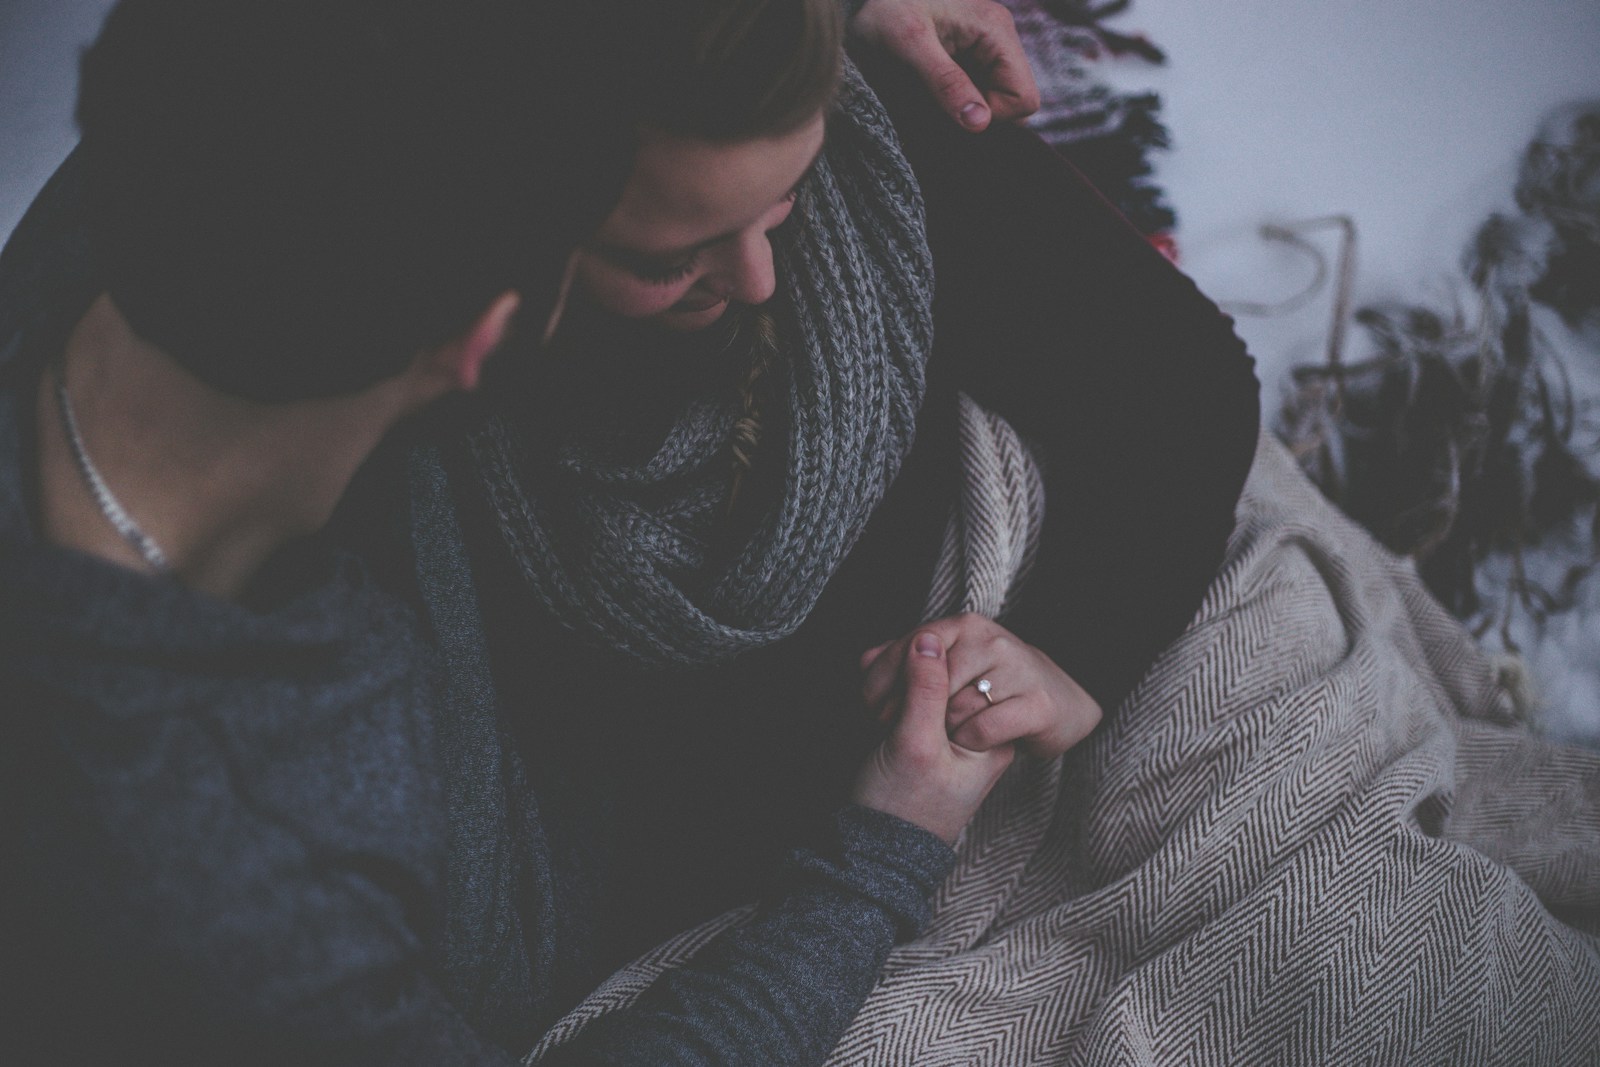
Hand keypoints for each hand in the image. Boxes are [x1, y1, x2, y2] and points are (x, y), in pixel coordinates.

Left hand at [850, 0, 1041, 131]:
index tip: (953, 110)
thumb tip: (980, 123)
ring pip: (995, 99)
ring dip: (965, 107)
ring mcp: (986, 46)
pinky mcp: (969, 54)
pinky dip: (957, 100)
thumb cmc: (885, 9)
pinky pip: (977, 90)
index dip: (993, 116)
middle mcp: (999, 37)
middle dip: (979, 113)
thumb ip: (946, 82)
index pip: (1023, 98)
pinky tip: (931, 90)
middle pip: (1013, 100)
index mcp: (996, 30)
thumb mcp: (909, 45)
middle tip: (938, 103)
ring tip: (930, 94)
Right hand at [851, 631, 1015, 843]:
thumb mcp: (915, 745)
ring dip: (889, 686)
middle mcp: (973, 731)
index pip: (962, 673)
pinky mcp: (917, 733)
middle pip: (942, 673)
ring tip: (873, 721)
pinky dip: (884, 694)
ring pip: (919, 680)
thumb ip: (925, 690)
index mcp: (988, 737)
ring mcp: (944, 732)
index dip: (922, 674)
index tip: (895, 708)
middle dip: (903, 680)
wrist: (873, 850)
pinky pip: (905, 695)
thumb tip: (928, 638)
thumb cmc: (900, 806)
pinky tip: (868, 708)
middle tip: (880, 715)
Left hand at [861, 614, 1101, 758]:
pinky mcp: (1038, 705)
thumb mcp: (948, 670)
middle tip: (890, 730)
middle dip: (901, 709)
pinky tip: (962, 745)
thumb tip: (863, 659)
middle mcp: (991, 639)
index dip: (880, 679)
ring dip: (935, 730)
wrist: (1064, 704)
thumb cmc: (994, 688)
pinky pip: (984, 727)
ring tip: (929, 738)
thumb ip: (907, 663)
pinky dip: (966, 741)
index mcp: (964, 625)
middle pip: (928, 677)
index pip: (909, 645)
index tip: (867, 709)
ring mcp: (1017, 669)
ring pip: (954, 705)